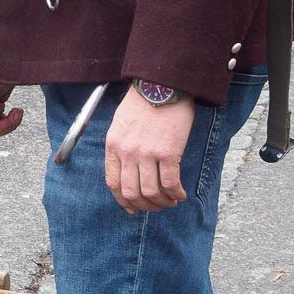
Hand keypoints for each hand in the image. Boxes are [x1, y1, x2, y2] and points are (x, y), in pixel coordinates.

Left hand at [102, 88, 196, 212]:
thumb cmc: (142, 102)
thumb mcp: (120, 124)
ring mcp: (146, 153)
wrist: (160, 85)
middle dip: (144, 206)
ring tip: (170, 201)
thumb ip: (121, 147)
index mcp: (113, 146)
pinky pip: (169, 183)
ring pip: (151, 192)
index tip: (133, 208)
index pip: (113, 183)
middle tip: (156, 206)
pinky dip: (175, 194)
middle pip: (131, 192)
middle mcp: (127, 152)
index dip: (123, 201)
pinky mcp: (167, 152)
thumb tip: (129, 170)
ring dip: (162, 203)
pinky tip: (180, 194)